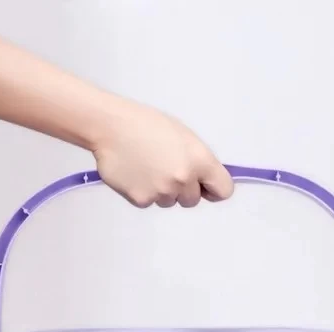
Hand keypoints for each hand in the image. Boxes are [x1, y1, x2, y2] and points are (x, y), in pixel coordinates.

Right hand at [92, 97, 233, 208]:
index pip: (223, 190)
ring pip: (170, 202)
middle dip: (183, 190)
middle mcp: (184, 179)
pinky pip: (149, 203)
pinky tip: (135, 173)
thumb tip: (205, 182)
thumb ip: (198, 161)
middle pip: (193, 200)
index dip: (213, 189)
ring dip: (162, 191)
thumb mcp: (183, 136)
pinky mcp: (142, 200)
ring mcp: (163, 192)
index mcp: (200, 160)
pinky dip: (143, 191)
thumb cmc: (146, 126)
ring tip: (147, 167)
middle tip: (165, 168)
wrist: (110, 127)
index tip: (205, 187)